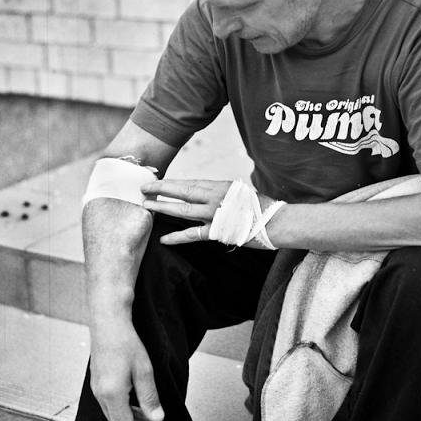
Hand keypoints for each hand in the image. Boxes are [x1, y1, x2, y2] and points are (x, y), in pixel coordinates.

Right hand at [89, 318, 163, 420]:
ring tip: (148, 417)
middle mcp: (100, 394)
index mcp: (112, 394)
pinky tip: (134, 403)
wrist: (108, 321)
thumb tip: (156, 418)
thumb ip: (149, 397)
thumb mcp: (144, 370)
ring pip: (113, 412)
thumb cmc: (125, 341)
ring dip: (130, 418)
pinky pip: (110, 402)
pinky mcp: (98, 379)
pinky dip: (123, 408)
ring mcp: (97, 386)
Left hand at [141, 179, 274, 247]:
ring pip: (184, 210)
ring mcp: (216, 214)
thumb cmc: (262, 207)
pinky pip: (194, 234)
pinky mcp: (219, 231)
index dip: (172, 182)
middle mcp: (215, 197)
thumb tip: (208, 197)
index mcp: (220, 186)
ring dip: (163, 208)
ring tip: (146, 206)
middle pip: (183, 191)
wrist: (278, 222)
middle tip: (142, 188)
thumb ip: (222, 194)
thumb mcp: (240, 193)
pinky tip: (164, 239)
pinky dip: (178, 237)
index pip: (191, 183)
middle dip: (161, 189)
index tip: (157, 181)